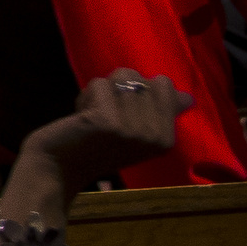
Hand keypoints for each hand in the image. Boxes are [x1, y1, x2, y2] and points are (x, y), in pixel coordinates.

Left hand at [20, 69, 192, 187]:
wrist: (58, 168)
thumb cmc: (94, 147)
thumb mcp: (135, 134)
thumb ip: (161, 113)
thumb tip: (188, 97)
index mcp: (166, 139)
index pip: (163, 84)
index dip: (135, 89)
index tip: (122, 115)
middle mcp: (155, 135)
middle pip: (138, 77)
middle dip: (115, 89)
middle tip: (104, 117)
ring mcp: (133, 130)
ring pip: (120, 76)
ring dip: (99, 92)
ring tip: (93, 116)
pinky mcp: (108, 122)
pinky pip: (100, 84)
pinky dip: (85, 96)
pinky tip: (81, 119)